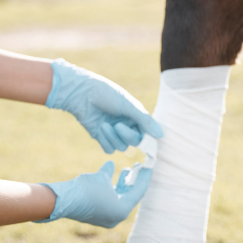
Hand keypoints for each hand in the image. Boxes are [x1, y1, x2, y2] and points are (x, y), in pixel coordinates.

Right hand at [37, 161, 152, 227]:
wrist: (63, 200)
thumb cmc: (86, 188)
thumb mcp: (102, 178)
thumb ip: (110, 172)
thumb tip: (112, 164)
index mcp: (122, 210)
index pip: (138, 192)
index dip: (144, 177)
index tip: (149, 166)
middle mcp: (116, 217)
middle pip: (130, 196)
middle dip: (133, 180)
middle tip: (138, 167)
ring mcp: (106, 217)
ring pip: (119, 198)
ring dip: (122, 184)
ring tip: (125, 170)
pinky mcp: (96, 215)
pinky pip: (108, 200)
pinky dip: (110, 189)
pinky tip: (109, 175)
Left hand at [46, 59, 162, 153]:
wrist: (81, 93)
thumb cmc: (105, 94)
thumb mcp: (128, 105)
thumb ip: (144, 120)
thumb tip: (161, 135)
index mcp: (135, 116)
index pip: (147, 133)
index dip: (146, 138)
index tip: (143, 141)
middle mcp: (127, 125)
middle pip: (134, 142)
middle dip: (126, 135)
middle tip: (117, 126)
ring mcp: (114, 132)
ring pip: (121, 147)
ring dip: (113, 138)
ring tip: (104, 125)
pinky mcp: (101, 137)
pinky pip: (109, 149)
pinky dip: (105, 141)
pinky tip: (99, 129)